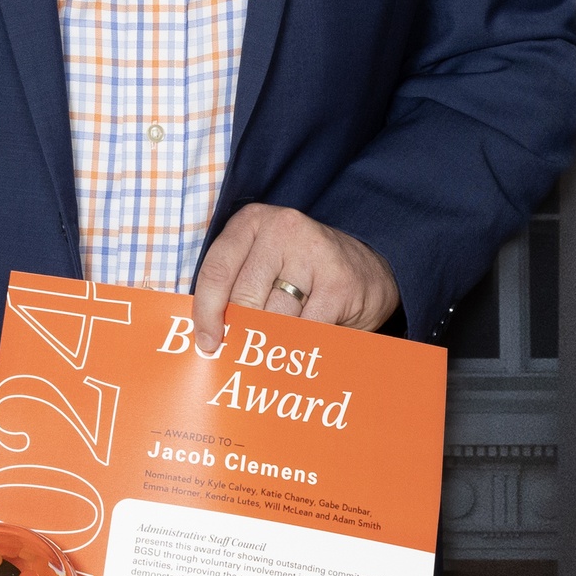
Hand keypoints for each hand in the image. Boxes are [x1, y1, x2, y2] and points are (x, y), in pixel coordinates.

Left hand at [189, 202, 397, 350]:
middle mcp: (282, 229)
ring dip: (274, 341)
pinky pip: (305, 329)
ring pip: (274, 317)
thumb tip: (208, 335)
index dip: (206, 311)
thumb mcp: (263, 263)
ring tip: (277, 350)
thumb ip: (235, 287)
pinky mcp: (338, 282)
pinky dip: (300, 346)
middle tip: (244, 353)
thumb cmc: (303, 272)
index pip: (217, 270)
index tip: (207, 342)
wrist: (369, 271)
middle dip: (243, 331)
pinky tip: (301, 350)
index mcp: (252, 222)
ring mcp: (313, 253)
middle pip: (244, 298)